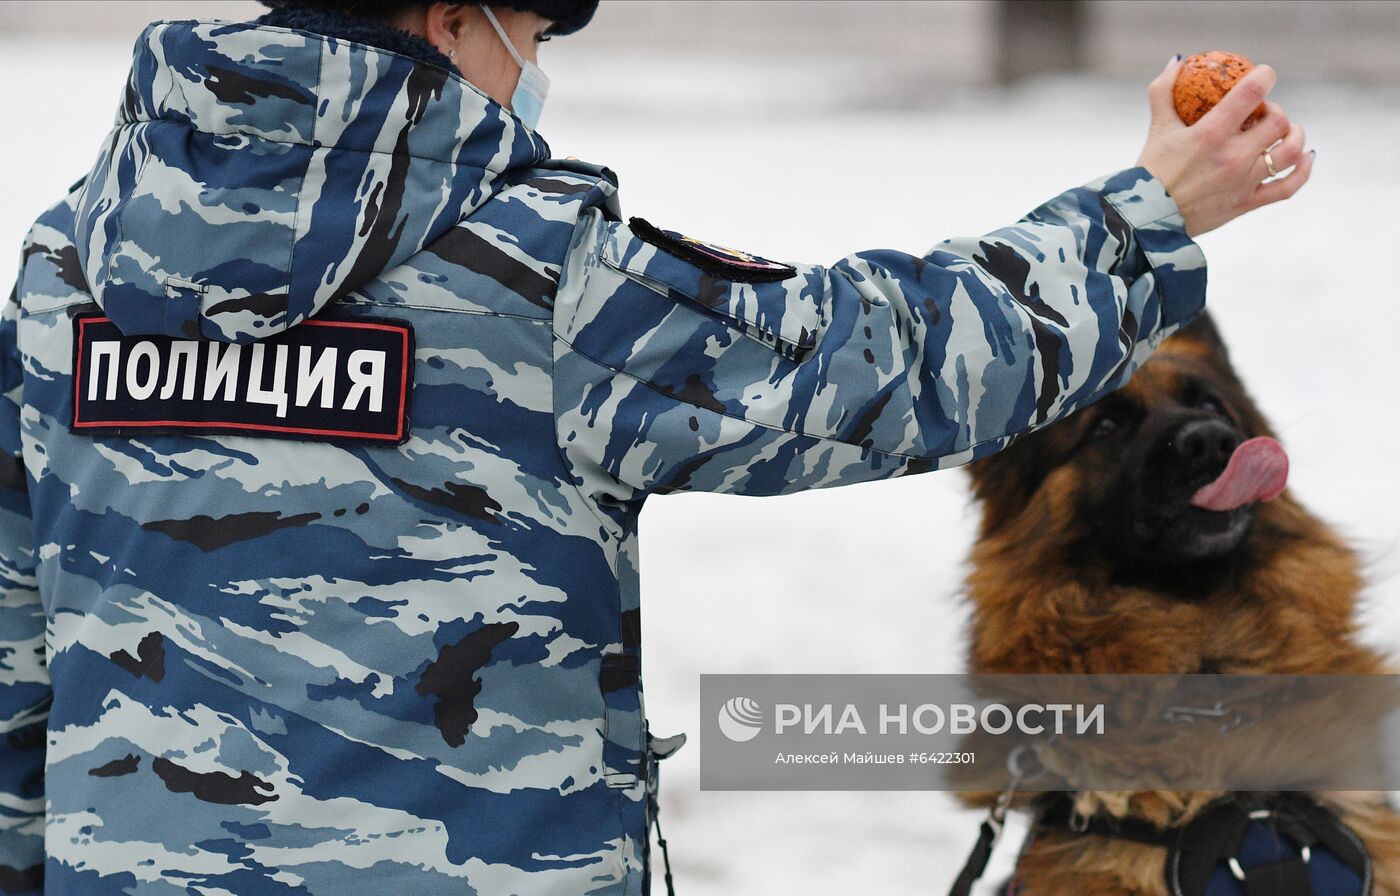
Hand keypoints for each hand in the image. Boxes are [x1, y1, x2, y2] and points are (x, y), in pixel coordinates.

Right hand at [1135, 57, 1313, 236]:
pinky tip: (1306, 157)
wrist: (1147, 220)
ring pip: (1291, 151)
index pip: (1253, 92)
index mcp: (1211, 134)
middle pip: (1279, 122)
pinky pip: (1289, 186)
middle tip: (1263, 113)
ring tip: (1285, 131)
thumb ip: (1165, 90)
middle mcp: (1233, 157)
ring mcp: (1244, 182)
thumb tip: (1178, 61)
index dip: (1265, 76)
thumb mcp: (1157, 127)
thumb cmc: (1150, 171)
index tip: (1263, 76)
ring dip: (1295, 135)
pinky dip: (1305, 170)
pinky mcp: (1247, 203)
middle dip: (1276, 111)